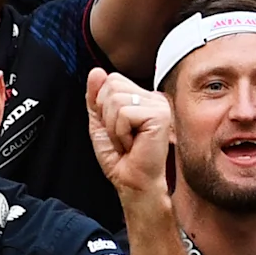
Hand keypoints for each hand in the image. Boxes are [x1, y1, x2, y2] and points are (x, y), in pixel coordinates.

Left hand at [85, 69, 175, 198]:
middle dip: (106, 115)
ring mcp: (159, 104)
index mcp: (142, 97)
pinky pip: (124, 113)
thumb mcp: (100, 123)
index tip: (115, 128)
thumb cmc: (121, 159)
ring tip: (127, 141)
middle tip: (121, 137)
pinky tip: (133, 144)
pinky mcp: (160, 115)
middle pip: (111, 85)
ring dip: (113, 127)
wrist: (133, 183)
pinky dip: (120, 132)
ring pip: (115, 99)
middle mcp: (153, 97)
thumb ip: (96, 97)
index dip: (102, 106)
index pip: (111, 80)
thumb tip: (96, 72)